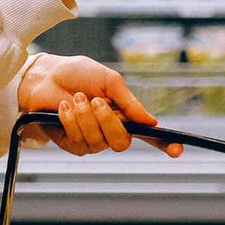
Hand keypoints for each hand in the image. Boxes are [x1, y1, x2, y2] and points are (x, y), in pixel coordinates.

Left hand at [16, 53, 181, 156]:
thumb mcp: (109, 81)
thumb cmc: (78, 74)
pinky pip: (78, 141)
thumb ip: (129, 102)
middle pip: (122, 142)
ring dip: (85, 117)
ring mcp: (92, 140)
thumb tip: (151, 121)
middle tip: (96, 101)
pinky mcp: (72, 144)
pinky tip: (64, 107)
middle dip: (108, 122)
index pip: (148, 134)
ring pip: (98, 142)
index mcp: (124, 115)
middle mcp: (111, 130)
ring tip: (76, 98)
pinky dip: (71, 121)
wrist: (46, 76)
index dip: (165, 144)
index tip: (178, 149)